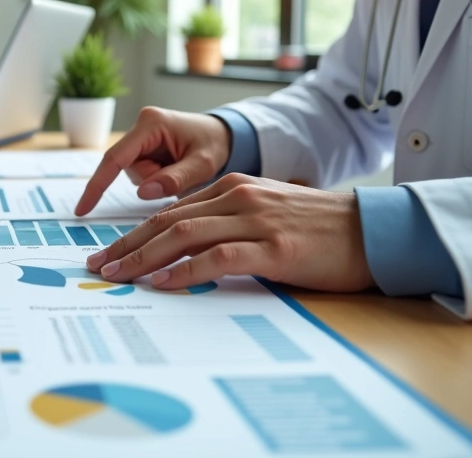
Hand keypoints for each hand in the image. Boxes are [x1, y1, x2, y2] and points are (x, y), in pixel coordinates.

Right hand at [75, 107, 232, 215]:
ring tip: (180, 169)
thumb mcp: (203, 164)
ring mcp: (139, 136)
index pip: (114, 158)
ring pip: (134, 174)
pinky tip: (173, 169)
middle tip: (180, 175)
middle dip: (151, 180)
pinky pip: (140, 172)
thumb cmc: (215, 144)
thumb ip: (175, 179)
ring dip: (155, 180)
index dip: (97, 185)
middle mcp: (140, 126)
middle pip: (127, 168)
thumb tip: (143, 192)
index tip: (82, 210)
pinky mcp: (142, 146)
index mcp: (151, 124)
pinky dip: (156, 178)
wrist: (223, 135)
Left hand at [86, 174, 374, 292]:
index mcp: (234, 188)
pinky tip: (163, 283)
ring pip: (183, 235)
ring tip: (117, 276)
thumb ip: (230, 227)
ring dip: (143, 257)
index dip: (134, 233)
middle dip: (126, 245)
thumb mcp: (267, 217)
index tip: (108, 254)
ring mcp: (256, 221)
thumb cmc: (321, 231)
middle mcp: (239, 197)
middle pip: (166, 221)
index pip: (170, 211)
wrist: (374, 230)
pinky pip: (217, 257)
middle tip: (97, 268)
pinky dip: (185, 270)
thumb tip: (187, 254)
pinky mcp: (274, 248)